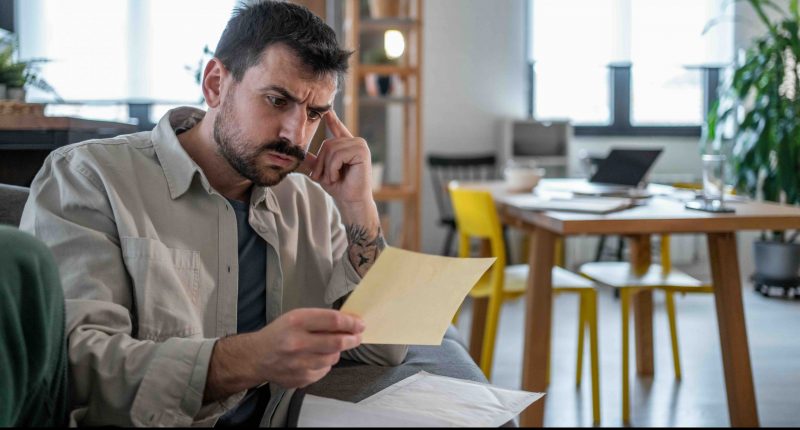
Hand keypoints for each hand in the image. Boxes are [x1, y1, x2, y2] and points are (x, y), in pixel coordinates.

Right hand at [249, 308, 363, 388]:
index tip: (360, 324)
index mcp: (296, 322)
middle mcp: (297, 343)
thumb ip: (321, 319)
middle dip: (352, 339)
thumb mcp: (296, 317)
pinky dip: (325, 363)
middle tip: (358, 336)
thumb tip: (349, 322)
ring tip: (330, 346)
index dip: (351, 322)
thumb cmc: (280, 334)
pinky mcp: (301, 379)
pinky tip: (316, 358)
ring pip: (333, 358)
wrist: (256, 357)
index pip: (333, 321)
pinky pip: (324, 370)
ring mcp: (299, 364)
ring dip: (337, 351)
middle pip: (337, 342)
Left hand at [301, 110, 372, 205]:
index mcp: (346, 146)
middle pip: (327, 144)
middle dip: (321, 163)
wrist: (351, 201)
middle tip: (324, 178)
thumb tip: (298, 154)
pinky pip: (338, 155)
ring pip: (331, 149)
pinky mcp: (362, 151)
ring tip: (333, 178)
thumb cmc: (340, 187)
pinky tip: (339, 176)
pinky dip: (333, 168)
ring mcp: (359, 145)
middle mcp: (354, 142)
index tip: (327, 109)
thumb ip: (313, 161)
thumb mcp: (322, 172)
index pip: (337, 127)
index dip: (332, 119)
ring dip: (327, 168)